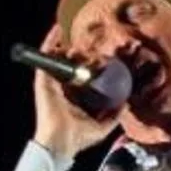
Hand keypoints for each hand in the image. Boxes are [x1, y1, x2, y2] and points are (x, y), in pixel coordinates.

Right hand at [32, 24, 121, 156]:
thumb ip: (116, 113)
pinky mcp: (44, 79)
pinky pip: (46, 56)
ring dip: (73, 50)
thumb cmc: (81, 136)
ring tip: (83, 48)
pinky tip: (58, 29)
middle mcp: (66, 86)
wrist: (63, 142)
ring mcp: (54, 81)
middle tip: (98, 54)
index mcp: (79, 94)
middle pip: (76, 63)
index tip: (109, 60)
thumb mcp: (105, 124)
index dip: (97, 65)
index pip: (87, 74)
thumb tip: (127, 102)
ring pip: (63, 58)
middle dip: (87, 56)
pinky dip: (51, 41)